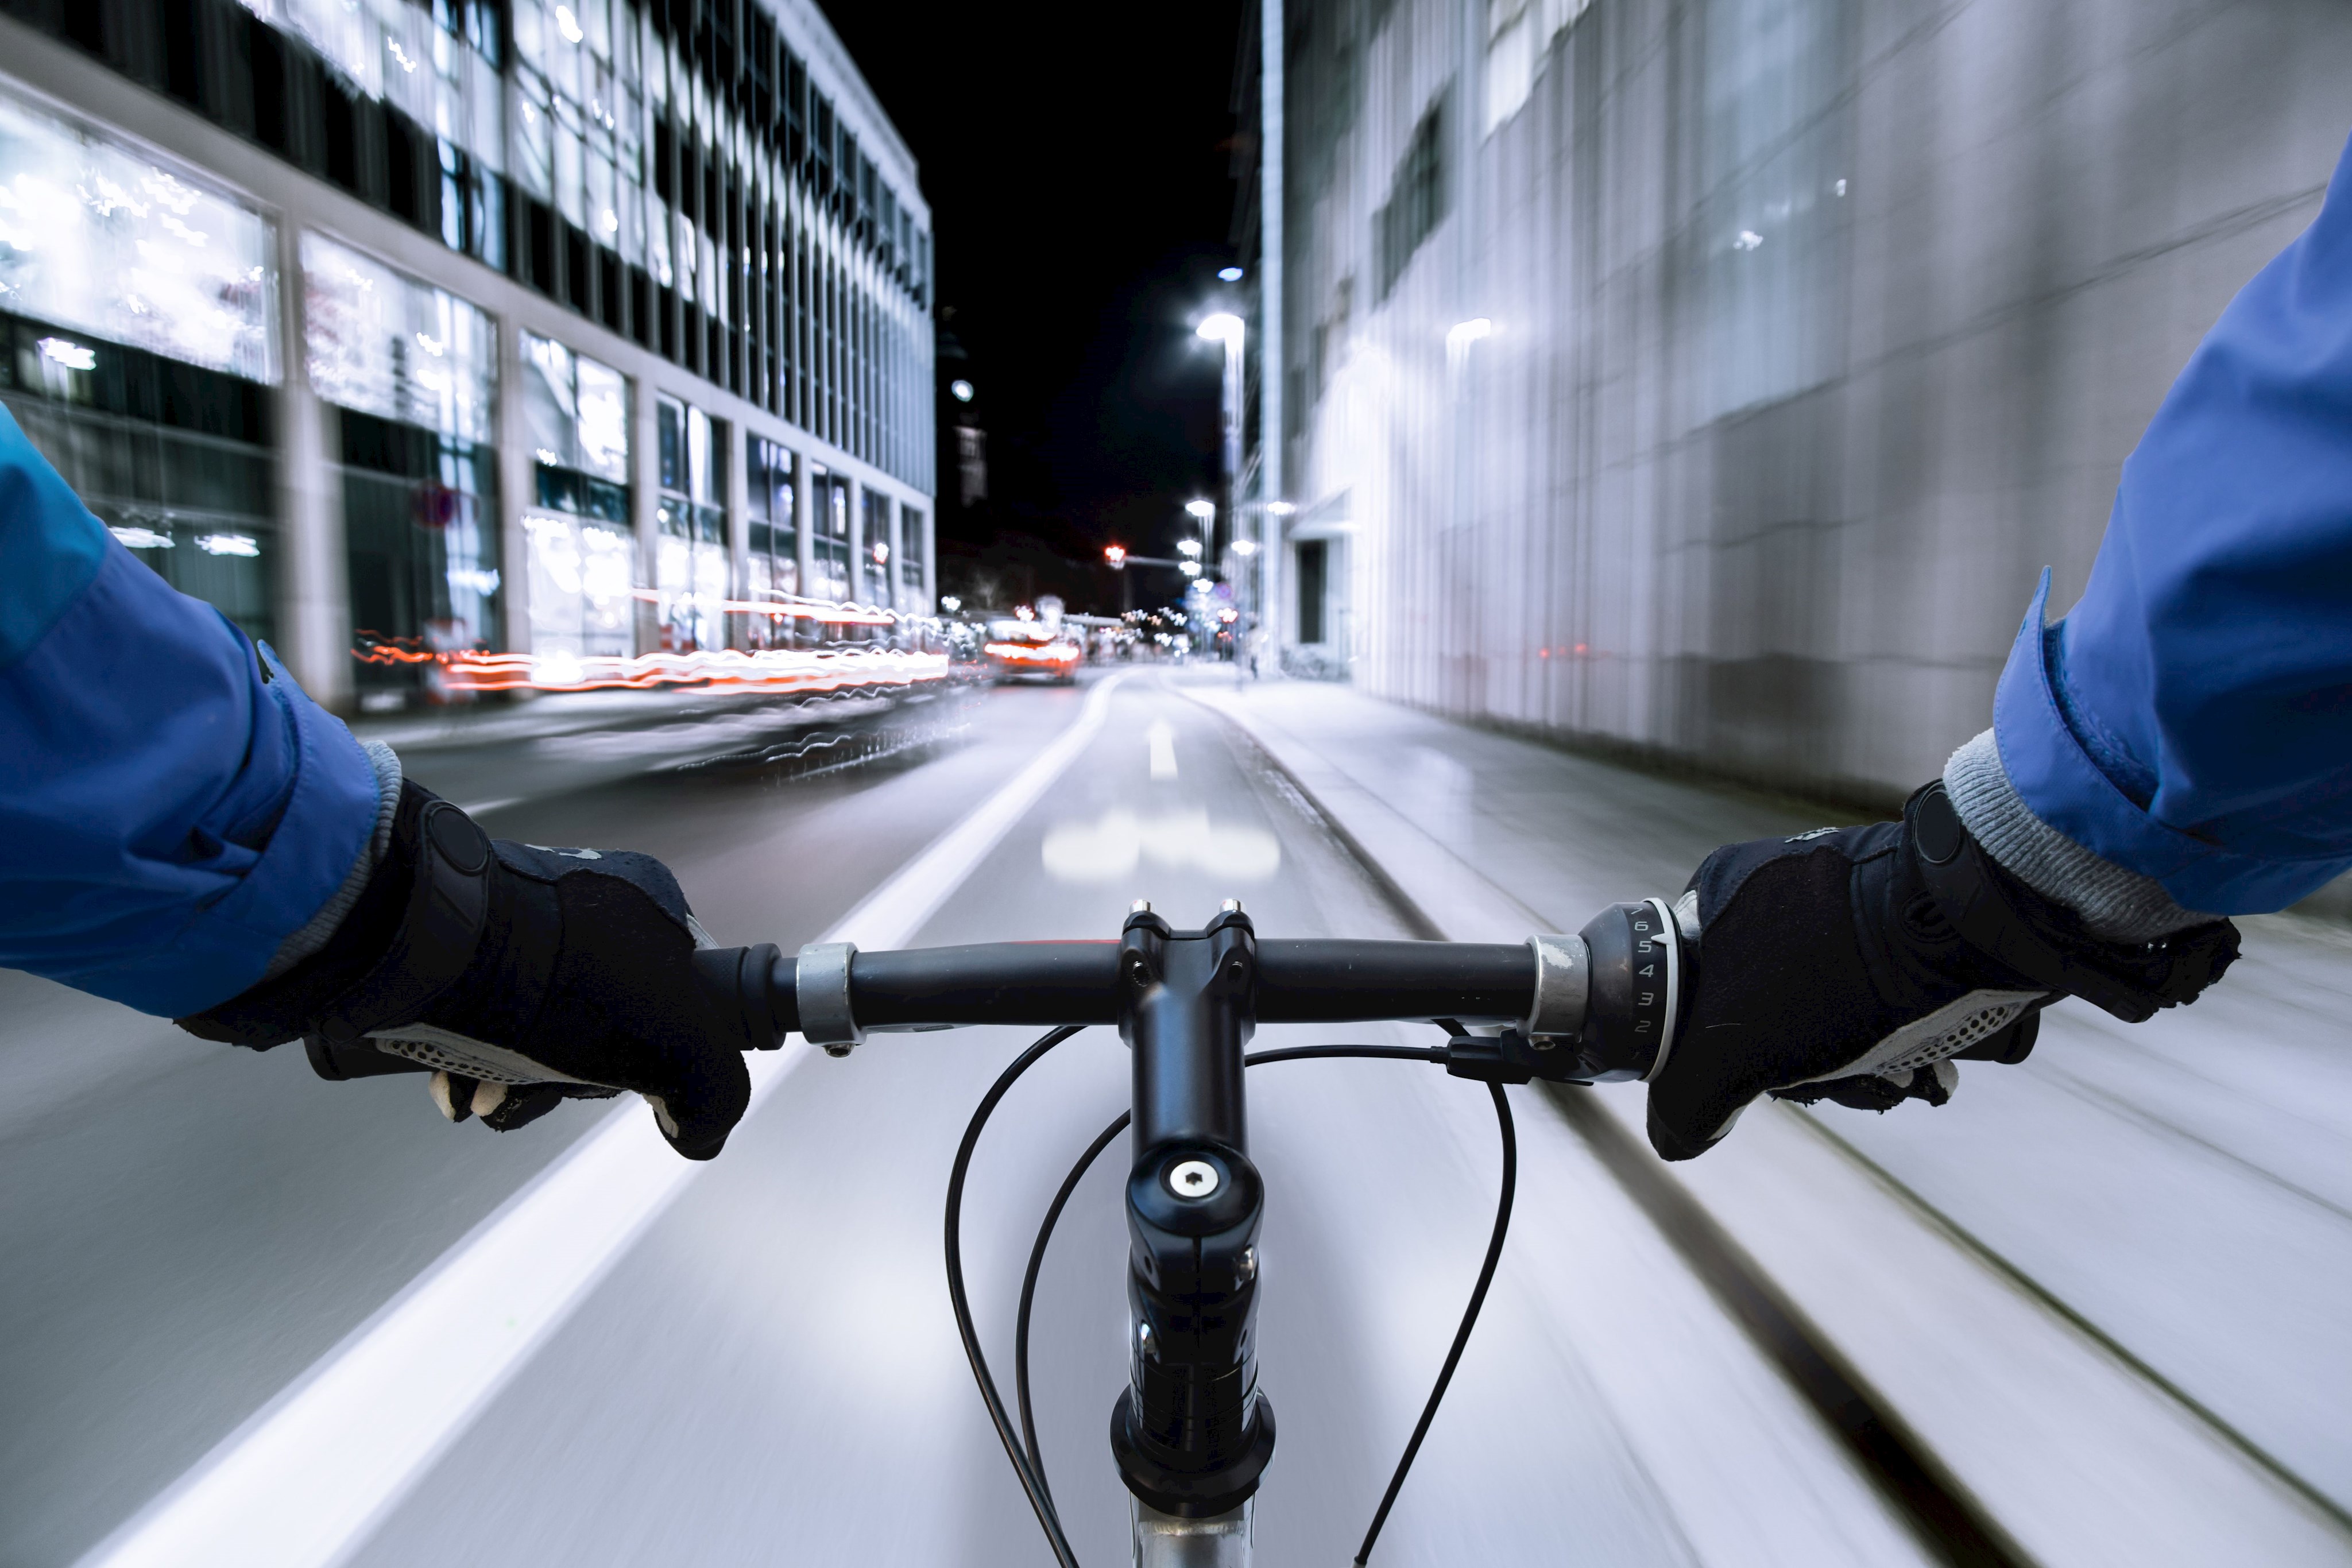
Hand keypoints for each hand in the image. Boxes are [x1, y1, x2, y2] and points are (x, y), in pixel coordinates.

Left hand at [179, 783, 751, 1159]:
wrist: (425, 946)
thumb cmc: (558, 979)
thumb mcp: (678, 1042)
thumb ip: (714, 1090)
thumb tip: (703, 1132)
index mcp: (648, 900)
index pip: (678, 992)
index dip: (658, 1054)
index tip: (630, 1082)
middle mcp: (583, 897)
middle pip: (603, 1018)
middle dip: (573, 1077)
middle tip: (545, 1095)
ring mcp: (516, 914)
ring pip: (537, 1023)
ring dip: (518, 1078)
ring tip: (489, 1099)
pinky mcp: (452, 938)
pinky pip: (477, 1009)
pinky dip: (469, 1056)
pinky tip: (453, 1083)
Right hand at [1644, 784, 2237, 1160]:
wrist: (1967, 925)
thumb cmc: (1833, 975)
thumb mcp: (1732, 1052)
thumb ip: (1687, 1099)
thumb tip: (1673, 1138)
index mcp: (1718, 893)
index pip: (1693, 996)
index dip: (1721, 1055)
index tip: (1757, 1082)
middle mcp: (1776, 885)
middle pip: (1767, 1012)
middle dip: (1807, 1071)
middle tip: (1839, 1089)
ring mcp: (1843, 895)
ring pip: (1829, 1011)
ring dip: (1859, 1067)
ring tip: (1898, 1084)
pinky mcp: (1905, 914)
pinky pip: (1881, 992)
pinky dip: (1898, 1038)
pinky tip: (1923, 1067)